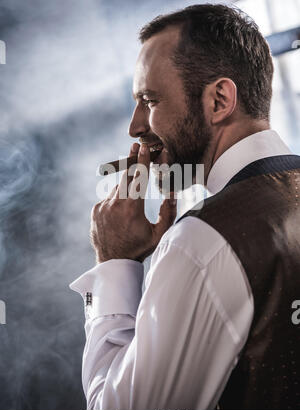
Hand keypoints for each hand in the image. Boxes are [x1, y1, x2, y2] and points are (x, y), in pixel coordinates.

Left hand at [90, 143, 176, 262]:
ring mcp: (103, 206)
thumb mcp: (159, 234)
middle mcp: (116, 204)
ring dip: (126, 186)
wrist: (113, 262)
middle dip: (132, 161)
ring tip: (131, 198)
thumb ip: (168, 212)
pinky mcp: (95, 210)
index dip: (142, 161)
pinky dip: (116, 199)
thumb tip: (172, 192)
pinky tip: (121, 213)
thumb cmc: (139, 248)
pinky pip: (108, 198)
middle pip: (126, 176)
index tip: (143, 147)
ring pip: (117, 188)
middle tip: (135, 147)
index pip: (139, 178)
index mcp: (133, 208)